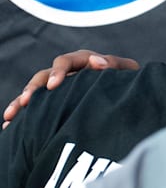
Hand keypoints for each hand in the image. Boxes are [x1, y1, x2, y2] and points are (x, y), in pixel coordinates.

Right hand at [2, 50, 139, 128]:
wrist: (131, 96)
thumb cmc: (130, 82)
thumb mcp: (127, 72)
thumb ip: (115, 65)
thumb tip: (97, 61)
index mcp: (85, 62)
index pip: (66, 61)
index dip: (58, 71)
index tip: (53, 85)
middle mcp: (68, 73)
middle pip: (44, 76)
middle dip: (34, 89)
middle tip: (26, 101)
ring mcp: (59, 88)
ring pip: (35, 92)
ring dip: (22, 102)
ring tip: (11, 116)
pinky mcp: (55, 103)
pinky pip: (35, 108)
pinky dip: (23, 115)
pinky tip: (10, 126)